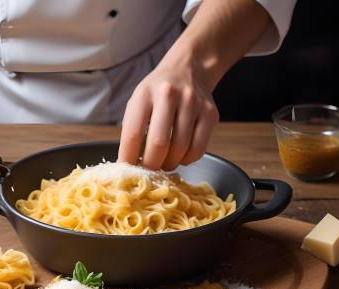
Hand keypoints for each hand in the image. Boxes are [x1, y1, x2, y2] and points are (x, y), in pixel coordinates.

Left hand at [118, 55, 218, 170]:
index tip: (127, 169)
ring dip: (169, 164)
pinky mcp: (210, 114)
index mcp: (145, 93)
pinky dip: (187, 160)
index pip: (133, 133)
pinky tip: (181, 155)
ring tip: (164, 162)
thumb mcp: (138, 101)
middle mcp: (169, 95)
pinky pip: (198, 149)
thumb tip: (129, 164)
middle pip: (158, 144)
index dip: (128, 158)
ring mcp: (193, 103)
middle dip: (151, 165)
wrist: (189, 68)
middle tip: (148, 170)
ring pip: (180, 150)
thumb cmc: (157, 93)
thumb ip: (132, 129)